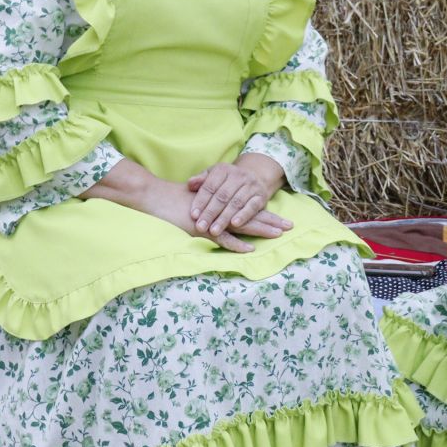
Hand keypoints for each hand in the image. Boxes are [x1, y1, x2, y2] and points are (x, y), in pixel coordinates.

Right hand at [81, 157, 289, 251]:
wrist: (156, 197)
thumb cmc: (174, 201)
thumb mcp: (198, 203)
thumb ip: (212, 208)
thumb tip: (224, 213)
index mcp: (221, 204)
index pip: (247, 208)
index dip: (265, 213)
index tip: (282, 218)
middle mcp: (220, 210)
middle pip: (250, 215)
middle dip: (271, 221)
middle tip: (291, 226)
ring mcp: (213, 219)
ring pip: (241, 225)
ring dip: (261, 230)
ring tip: (278, 234)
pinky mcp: (202, 228)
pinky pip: (222, 238)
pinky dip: (235, 244)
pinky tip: (249, 249)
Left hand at [187, 155, 287, 240]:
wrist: (254, 176)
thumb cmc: (226, 181)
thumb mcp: (213, 176)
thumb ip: (201, 180)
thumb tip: (190, 184)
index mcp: (223, 169)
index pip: (210, 186)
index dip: (201, 201)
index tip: (193, 215)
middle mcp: (238, 176)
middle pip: (222, 196)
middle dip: (210, 213)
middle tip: (201, 227)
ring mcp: (251, 186)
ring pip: (235, 203)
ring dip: (224, 218)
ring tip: (214, 231)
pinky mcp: (261, 196)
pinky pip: (251, 207)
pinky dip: (243, 216)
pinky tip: (234, 225)